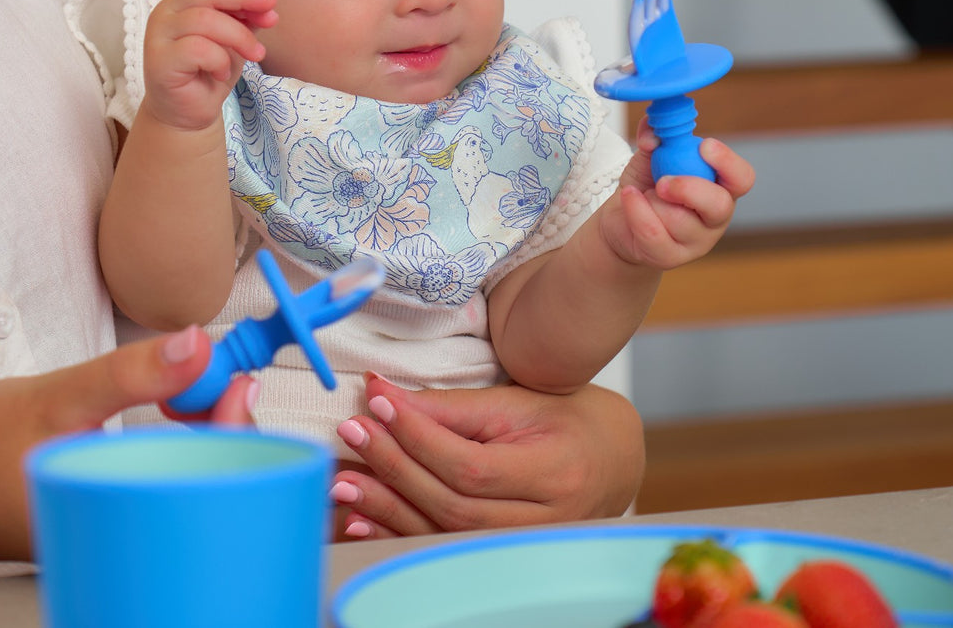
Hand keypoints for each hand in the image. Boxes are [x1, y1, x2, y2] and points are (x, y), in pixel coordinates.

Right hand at [0, 327, 258, 601]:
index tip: (234, 380)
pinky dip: (178, 447)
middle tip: (208, 381)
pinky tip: (168, 416)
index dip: (239, 427)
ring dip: (203, 433)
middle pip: (215, 483)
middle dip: (226, 428)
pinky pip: (166, 483)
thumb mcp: (54, 399)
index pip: (219, 480)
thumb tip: (199, 343)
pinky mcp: (114, 520)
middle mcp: (134, 536)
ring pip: (193, 481)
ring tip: (183, 394)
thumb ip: (127, 373)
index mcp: (129, 518)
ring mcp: (124, 532)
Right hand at [141, 0, 276, 130]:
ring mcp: (157, 37)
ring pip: (204, 21)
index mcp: (180, 3)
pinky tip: (222, 74)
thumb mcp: (234, 41)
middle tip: (270, 21)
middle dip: (243, 5)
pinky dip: (219, 60)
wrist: (187, 115)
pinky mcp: (159, 61)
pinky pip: (197, 49)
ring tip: (253, 56)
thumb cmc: (208, 74)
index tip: (272, 2)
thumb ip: (246, 20)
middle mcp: (164, 14)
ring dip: (238, 38)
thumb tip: (269, 6)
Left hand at [328, 374, 643, 539]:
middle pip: (451, 503)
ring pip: (442, 534)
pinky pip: (440, 550)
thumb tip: (384, 396)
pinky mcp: (499, 556)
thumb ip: (452, 407)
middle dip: (393, 467)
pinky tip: (359, 523)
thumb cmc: (563, 421)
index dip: (418, 436)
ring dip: (384, 509)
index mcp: (553, 474)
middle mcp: (542, 521)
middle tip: (351, 432)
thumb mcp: (515, 403)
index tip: (377, 402)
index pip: (470, 465)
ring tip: (342, 481)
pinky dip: (395, 537)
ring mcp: (522, 547)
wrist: (610, 460)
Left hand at [599, 117, 754, 269]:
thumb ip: (654, 137)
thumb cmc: (645, 186)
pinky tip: (629, 198)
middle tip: (662, 181)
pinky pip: (653, 232)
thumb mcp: (649, 156)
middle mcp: (715, 217)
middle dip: (688, 188)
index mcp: (720, 187)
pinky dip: (635, 210)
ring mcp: (696, 242)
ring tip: (645, 196)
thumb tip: (653, 131)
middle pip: (719, 205)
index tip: (704, 146)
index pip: (742, 178)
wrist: (619, 221)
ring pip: (678, 219)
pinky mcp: (671, 257)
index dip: (728, 162)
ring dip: (652, 201)